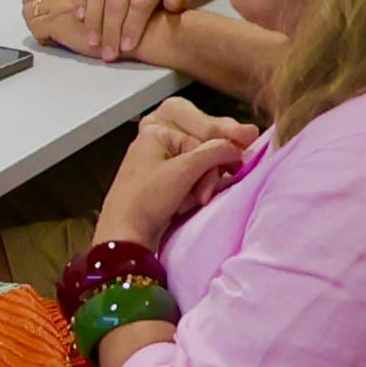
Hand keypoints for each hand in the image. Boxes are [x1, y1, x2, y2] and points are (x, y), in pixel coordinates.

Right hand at [36, 0, 192, 62]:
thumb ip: (178, 1)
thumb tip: (173, 2)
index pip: (140, 2)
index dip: (132, 27)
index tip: (126, 48)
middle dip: (111, 30)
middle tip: (108, 53)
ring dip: (93, 20)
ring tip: (93, 41)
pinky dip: (80, 0)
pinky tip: (81, 18)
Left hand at [95, 98, 251, 245]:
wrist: (125, 235)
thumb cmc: (146, 200)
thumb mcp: (184, 171)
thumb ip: (215, 152)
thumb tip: (240, 142)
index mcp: (156, 131)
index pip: (202, 130)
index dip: (220, 147)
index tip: (240, 155)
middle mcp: (157, 142)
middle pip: (202, 144)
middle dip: (212, 165)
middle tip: (232, 171)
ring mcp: (160, 162)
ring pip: (200, 163)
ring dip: (205, 180)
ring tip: (200, 198)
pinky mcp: (164, 182)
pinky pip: (192, 178)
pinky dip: (196, 189)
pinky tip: (194, 202)